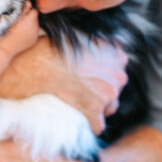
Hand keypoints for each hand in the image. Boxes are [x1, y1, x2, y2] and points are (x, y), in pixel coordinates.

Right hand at [0, 3, 39, 59]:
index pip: (35, 11)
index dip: (28, 11)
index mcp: (30, 20)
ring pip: (35, 25)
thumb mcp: (13, 17)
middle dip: (29, 18)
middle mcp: (35, 27)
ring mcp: (35, 35)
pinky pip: (34, 33)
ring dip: (29, 25)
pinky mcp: (34, 41)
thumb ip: (23, 9)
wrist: (6, 47)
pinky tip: (21, 34)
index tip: (23, 12)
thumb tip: (29, 2)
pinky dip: (29, 32)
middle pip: (35, 18)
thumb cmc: (6, 31)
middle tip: (19, 21)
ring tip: (19, 28)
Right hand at [0, 35, 128, 134]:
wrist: (42, 65)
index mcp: (118, 55)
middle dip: (103, 92)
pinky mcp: (96, 110)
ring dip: (98, 109)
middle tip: (84, 91)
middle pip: (116, 90)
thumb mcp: (82, 35)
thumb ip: (96, 40)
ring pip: (110, 107)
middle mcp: (119, 75)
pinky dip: (90, 126)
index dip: (105, 76)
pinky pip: (98, 125)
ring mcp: (109, 94)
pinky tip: (82, 123)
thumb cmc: (56, 48)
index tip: (92, 79)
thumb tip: (93, 43)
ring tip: (82, 106)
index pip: (118, 70)